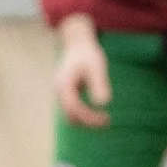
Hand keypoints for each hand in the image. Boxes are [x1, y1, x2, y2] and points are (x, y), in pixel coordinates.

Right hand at [53, 13, 111, 127]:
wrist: (77, 44)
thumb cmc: (88, 54)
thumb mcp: (97, 66)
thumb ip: (99, 84)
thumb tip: (103, 103)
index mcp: (64, 84)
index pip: (74, 108)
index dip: (89, 117)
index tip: (107, 118)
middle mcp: (58, 91)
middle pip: (70, 116)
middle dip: (88, 122)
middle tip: (108, 121)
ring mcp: (60, 94)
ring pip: (70, 116)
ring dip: (86, 121)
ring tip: (105, 119)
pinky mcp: (65, 95)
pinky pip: (72, 111)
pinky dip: (84, 116)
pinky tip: (98, 113)